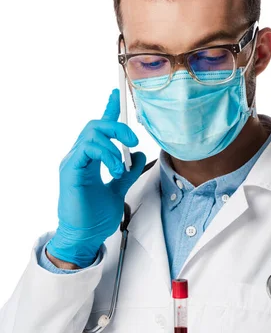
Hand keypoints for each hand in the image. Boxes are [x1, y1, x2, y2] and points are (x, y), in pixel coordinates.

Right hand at [47, 89, 145, 266]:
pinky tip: (114, 169)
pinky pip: (88, 149)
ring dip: (113, 145)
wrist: (84, 237)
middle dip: (118, 126)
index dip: (108, 110)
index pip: (98, 129)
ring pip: (92, 133)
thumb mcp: (119, 190)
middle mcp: (79, 156)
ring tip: (121, 167)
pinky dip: (106, 154)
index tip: (116, 95)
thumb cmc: (94, 217)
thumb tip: (138, 155)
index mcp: (90, 159)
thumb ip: (128, 172)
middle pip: (96, 125)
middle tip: (134, 141)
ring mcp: (73, 162)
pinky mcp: (71, 170)